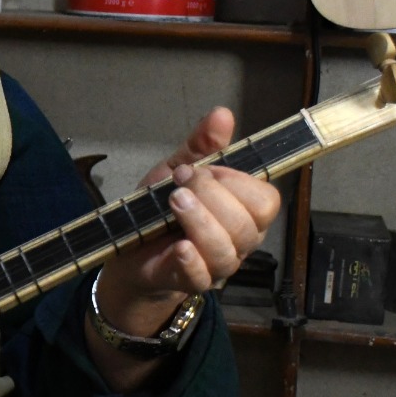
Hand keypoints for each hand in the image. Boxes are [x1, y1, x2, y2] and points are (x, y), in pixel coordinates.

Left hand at [89, 108, 280, 378]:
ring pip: (228, 249)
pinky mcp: (193, 282)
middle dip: (214, 197)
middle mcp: (239, 239)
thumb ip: (201, 145)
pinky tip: (178, 246)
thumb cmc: (160, 209)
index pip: (265, 200)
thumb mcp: (177, 169)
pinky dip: (192, 259)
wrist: (130, 249)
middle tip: (181, 184)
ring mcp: (218, 264)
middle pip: (248, 224)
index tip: (204, 169)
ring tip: (174, 202)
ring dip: (200, 221)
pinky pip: (202, 276)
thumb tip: (222, 114)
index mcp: (243, 210)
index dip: (237, 182)